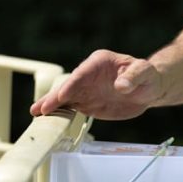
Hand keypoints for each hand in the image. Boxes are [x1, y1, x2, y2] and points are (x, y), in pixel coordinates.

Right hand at [29, 49, 163, 120]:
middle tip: (42, 108)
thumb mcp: (144, 73)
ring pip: (65, 98)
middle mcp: (87, 75)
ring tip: (36, 113)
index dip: (71, 85)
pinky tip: (47, 119)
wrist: (147, 88)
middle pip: (68, 86)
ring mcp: (85, 90)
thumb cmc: (147, 76)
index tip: (62, 95)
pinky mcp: (87, 103)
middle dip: (55, 97)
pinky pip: (71, 108)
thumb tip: (121, 86)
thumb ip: (132, 78)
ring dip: (51, 105)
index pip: (81, 74)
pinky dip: (60, 113)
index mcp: (98, 62)